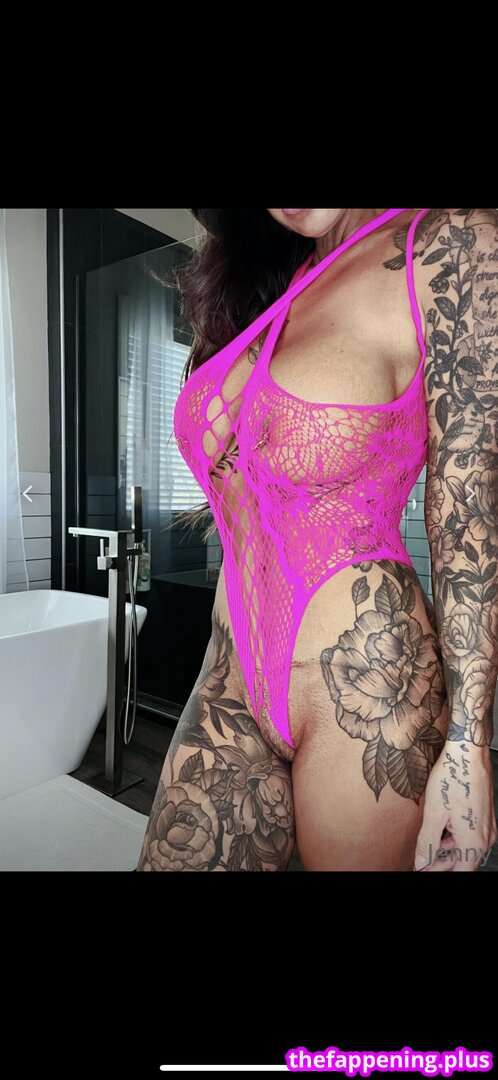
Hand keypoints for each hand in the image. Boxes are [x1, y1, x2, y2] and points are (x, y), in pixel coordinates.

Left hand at [414, 742, 496, 870]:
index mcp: (474, 841)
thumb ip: (427, 843)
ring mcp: (487, 825)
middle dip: (443, 864)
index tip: (425, 870)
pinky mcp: (485, 815)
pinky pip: (471, 835)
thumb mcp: (434, 814)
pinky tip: (441, 832)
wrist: (468, 753)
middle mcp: (485, 836)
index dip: (440, 872)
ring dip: (449, 851)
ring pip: (468, 848)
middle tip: (424, 862)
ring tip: (429, 848)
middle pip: (465, 862)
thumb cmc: (453, 778)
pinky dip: (456, 838)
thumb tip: (422, 862)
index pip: (461, 871)